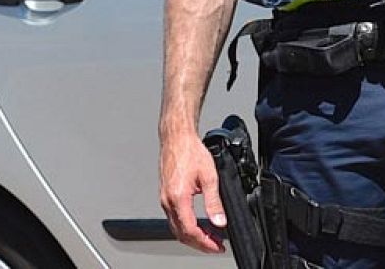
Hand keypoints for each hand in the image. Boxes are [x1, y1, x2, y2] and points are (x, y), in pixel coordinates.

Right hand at [159, 128, 226, 252]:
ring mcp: (164, 198)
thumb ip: (214, 203)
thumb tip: (220, 222)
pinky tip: (197, 225)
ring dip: (192, 237)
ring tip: (210, 237)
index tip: (217, 246)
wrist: (176, 137)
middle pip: (181, 234)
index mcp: (178, 197)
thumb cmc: (190, 151)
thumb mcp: (209, 177)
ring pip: (176, 228)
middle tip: (215, 246)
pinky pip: (173, 218)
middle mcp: (167, 200)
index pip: (190, 230)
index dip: (205, 243)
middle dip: (199, 244)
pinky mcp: (164, 195)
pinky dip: (186, 227)